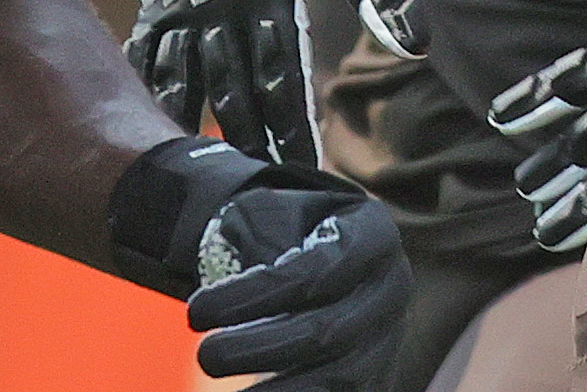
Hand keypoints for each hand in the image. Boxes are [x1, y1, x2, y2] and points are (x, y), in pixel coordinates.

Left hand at [107, 137, 410, 388]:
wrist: (335, 253)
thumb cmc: (296, 228)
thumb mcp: (281, 212)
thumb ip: (264, 237)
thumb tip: (236, 278)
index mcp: (373, 235)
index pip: (314, 272)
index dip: (253, 296)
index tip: (195, 312)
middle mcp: (391, 290)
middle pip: (328, 333)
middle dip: (260, 349)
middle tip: (204, 357)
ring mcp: (389, 338)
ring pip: (341, 379)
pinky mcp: (377, 375)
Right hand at [130, 0, 423, 167]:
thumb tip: (414, 47)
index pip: (283, 80)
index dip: (294, 135)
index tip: (308, 182)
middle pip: (233, 93)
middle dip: (250, 150)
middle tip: (262, 205)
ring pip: (185, 81)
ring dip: (198, 132)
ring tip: (205, 186)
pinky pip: (152, 52)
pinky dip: (156, 93)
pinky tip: (155, 130)